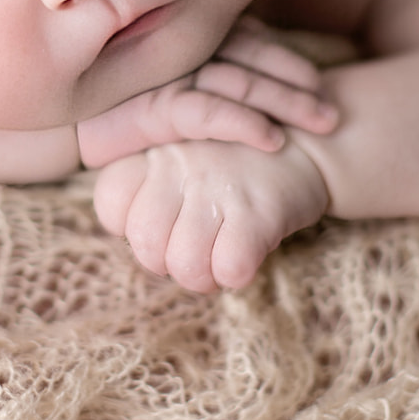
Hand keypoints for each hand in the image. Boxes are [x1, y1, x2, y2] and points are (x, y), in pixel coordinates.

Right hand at [77, 18, 336, 168]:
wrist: (51, 111)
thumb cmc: (109, 96)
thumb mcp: (159, 74)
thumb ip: (199, 65)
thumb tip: (246, 80)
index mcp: (184, 32)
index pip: (247, 37)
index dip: (286, 58)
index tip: (319, 81)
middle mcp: (178, 44)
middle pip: (251, 58)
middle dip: (297, 83)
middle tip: (334, 112)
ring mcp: (165, 72)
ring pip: (238, 82)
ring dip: (285, 103)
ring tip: (323, 124)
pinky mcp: (151, 105)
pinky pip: (206, 113)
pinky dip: (242, 124)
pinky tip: (272, 141)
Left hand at [92, 135, 329, 292]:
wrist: (307, 143)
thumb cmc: (232, 164)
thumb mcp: (181, 158)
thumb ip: (147, 190)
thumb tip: (138, 245)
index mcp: (152, 149)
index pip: (111, 204)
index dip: (131, 227)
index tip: (164, 221)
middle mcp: (177, 162)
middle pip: (145, 244)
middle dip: (168, 261)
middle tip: (196, 246)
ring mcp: (216, 184)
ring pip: (185, 265)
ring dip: (204, 276)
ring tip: (220, 254)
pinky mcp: (256, 209)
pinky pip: (230, 269)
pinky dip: (236, 274)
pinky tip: (247, 252)